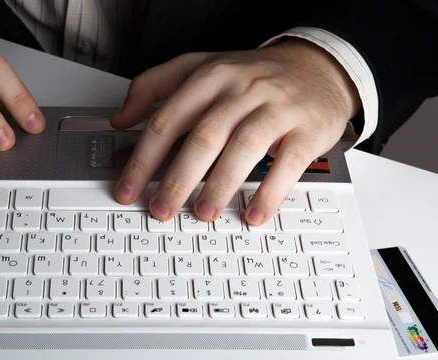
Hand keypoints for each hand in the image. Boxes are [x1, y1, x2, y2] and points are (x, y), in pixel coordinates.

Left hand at [111, 38, 358, 224]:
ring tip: (203, 214)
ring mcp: (276, 108)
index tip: (128, 190)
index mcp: (209, 76)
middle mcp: (241, 89)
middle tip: (161, 210)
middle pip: (203, 136)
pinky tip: (254, 215)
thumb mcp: (200, 67)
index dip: (143, 159)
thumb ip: (154, 86)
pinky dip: (270, 192)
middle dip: (177, 179)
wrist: (317, 66)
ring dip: (220, 186)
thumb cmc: (252, 76)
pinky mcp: (306, 129)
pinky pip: (288, 163)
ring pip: (243, 147)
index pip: (167, 120)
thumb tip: (120, 119)